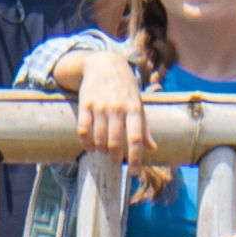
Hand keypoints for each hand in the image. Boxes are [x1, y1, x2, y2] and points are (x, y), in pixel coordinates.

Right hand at [65, 49, 150, 164]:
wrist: (104, 64)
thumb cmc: (125, 88)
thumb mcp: (138, 104)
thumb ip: (143, 127)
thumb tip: (153, 149)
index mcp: (134, 109)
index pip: (136, 138)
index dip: (135, 158)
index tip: (134, 172)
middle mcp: (118, 108)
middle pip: (115, 141)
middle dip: (115, 156)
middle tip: (115, 159)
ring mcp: (100, 106)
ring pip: (99, 137)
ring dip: (100, 150)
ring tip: (103, 151)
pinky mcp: (85, 104)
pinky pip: (83, 129)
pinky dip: (85, 142)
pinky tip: (89, 146)